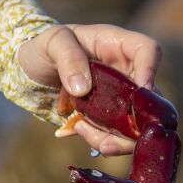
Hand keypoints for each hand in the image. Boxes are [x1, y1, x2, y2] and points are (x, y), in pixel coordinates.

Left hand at [16, 23, 162, 156]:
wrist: (32, 69)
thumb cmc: (45, 47)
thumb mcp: (52, 43)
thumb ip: (68, 58)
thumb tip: (82, 89)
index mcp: (117, 45)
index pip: (148, 50)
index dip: (150, 70)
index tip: (140, 91)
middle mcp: (126, 71)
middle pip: (151, 97)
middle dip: (136, 122)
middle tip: (112, 135)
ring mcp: (120, 96)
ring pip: (136, 123)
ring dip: (117, 137)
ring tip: (84, 133)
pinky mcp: (109, 116)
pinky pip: (117, 133)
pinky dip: (101, 139)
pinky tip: (77, 131)